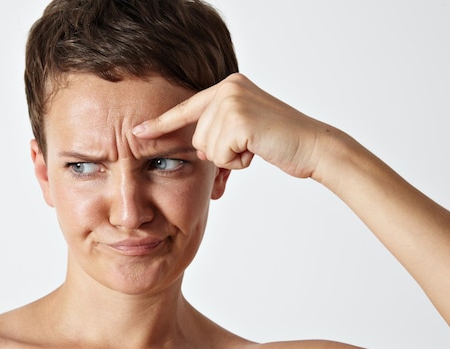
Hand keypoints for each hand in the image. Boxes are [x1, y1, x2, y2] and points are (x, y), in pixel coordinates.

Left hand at [133, 73, 336, 178]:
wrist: (313, 146)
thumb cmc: (280, 142)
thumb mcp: (244, 129)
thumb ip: (219, 129)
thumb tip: (197, 149)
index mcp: (228, 86)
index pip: (186, 109)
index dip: (160, 124)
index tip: (136, 132)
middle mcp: (227, 87)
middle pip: (197, 136)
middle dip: (221, 151)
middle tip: (250, 144)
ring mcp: (232, 100)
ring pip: (207, 147)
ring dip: (230, 157)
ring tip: (256, 145)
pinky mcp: (238, 118)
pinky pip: (219, 154)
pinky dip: (237, 161)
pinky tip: (258, 149)